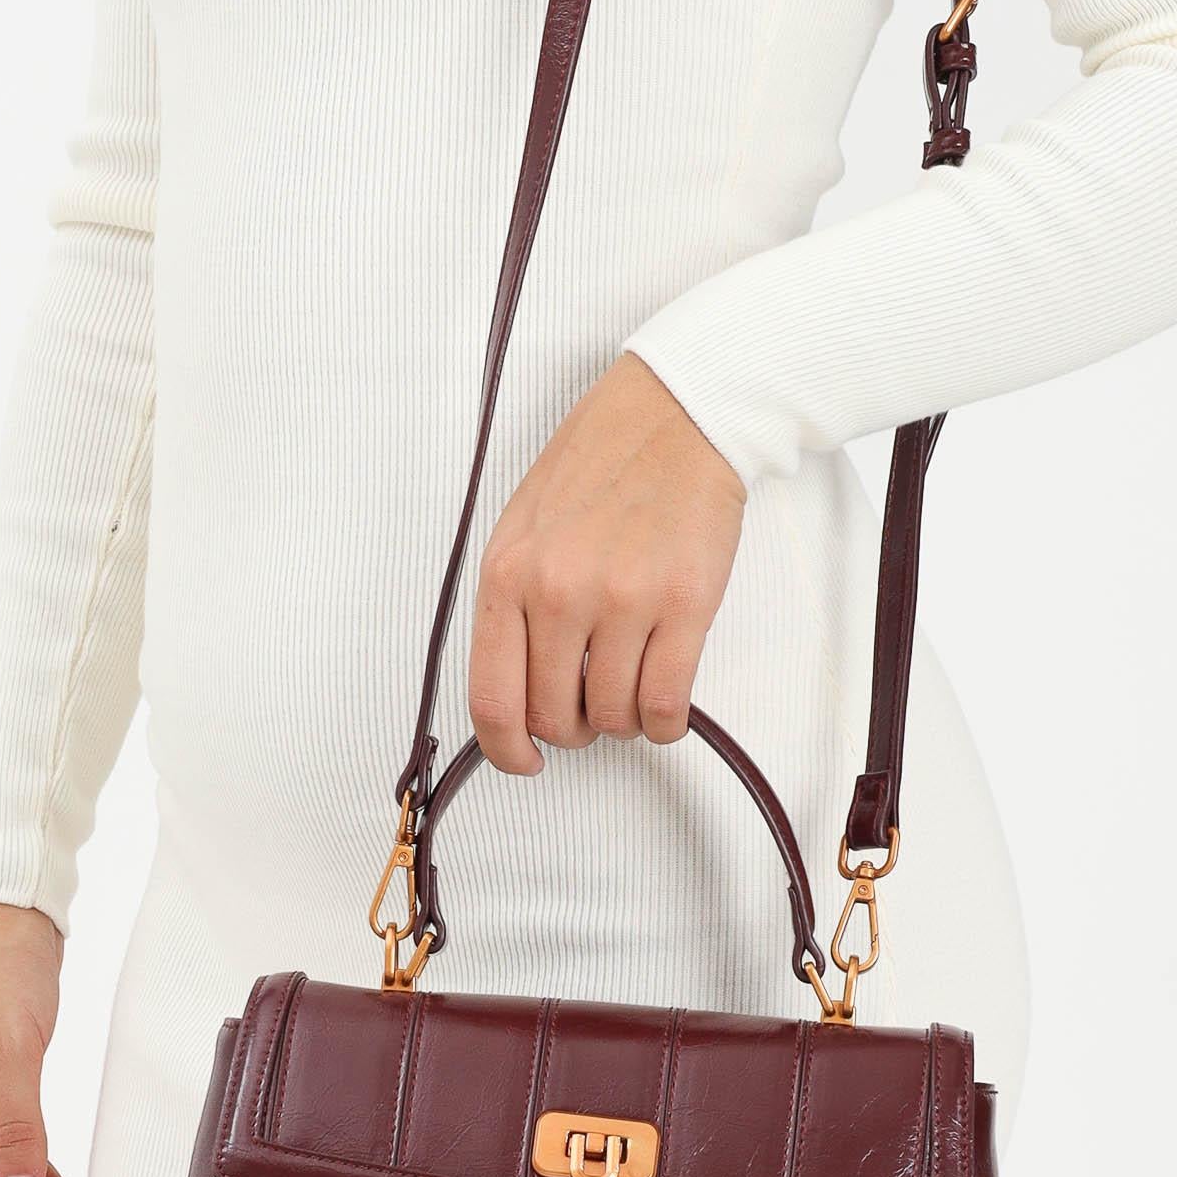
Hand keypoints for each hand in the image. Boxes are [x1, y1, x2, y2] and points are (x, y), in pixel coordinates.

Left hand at [469, 351, 744, 772]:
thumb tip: (515, 690)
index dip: (507, 749)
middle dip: (574, 728)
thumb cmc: (601, 466)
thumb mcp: (524, 528)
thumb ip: (513, 606)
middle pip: (556, 718)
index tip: (524, 759)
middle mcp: (558, 592)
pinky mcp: (683, 605)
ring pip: (614, 717)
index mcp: (509, 575)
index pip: (493, 698)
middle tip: (590, 706)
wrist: (677, 416)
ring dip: (624, 721)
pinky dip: (665, 722)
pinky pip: (667, 705)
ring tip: (632, 688)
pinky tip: (665, 705)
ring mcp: (623, 601)